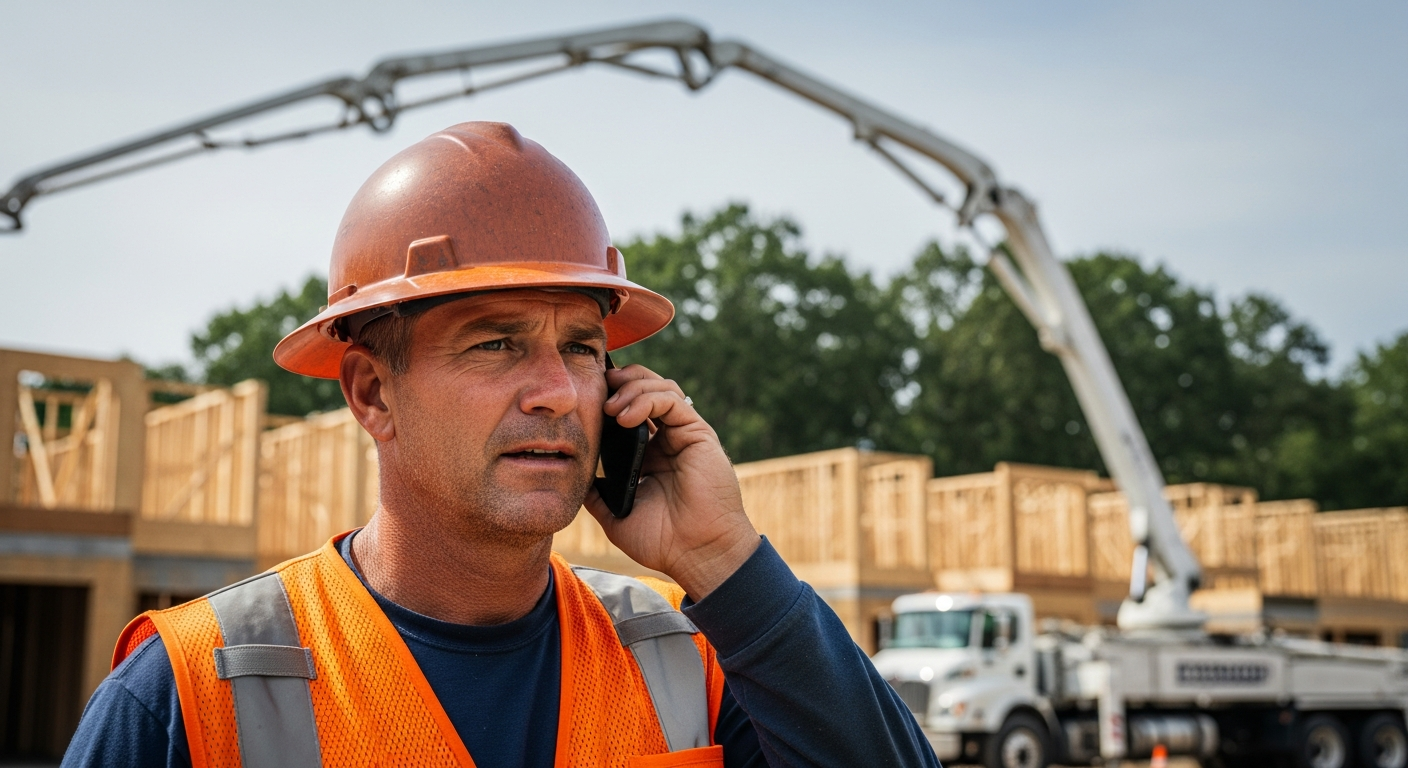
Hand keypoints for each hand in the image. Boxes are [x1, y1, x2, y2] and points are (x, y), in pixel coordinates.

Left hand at [583, 363, 758, 599]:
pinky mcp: (698, 433)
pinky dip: (647, 399)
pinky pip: (672, 400)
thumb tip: (574, 476)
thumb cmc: (663, 541)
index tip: (584, 401)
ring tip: (609, 407)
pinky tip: (625, 416)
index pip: (629, 410)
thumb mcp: (616, 516)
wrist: (696, 554)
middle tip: (596, 391)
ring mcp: (683, 435)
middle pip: (645, 389)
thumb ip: (597, 494)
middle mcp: (667, 439)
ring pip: (660, 387)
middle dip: (619, 382)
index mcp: (649, 455)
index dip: (609, 398)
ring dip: (631, 388)